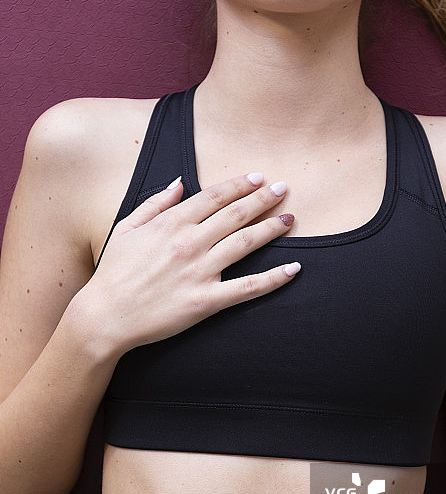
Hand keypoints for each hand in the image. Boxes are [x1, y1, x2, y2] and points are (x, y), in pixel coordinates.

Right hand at [78, 173, 299, 355]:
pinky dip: (273, 279)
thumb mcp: (127, 228)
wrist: (104, 316)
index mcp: (171, 223)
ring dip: (272, 228)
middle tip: (284, 188)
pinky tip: (293, 269)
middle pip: (236, 214)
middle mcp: (189, 243)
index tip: (259, 178)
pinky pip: (247, 288)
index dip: (240, 185)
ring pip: (245, 243)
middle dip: (263, 199)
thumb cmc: (113, 272)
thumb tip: (179, 182)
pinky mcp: (206, 301)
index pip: (214, 197)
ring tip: (290, 220)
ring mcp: (199, 271)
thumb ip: (155, 203)